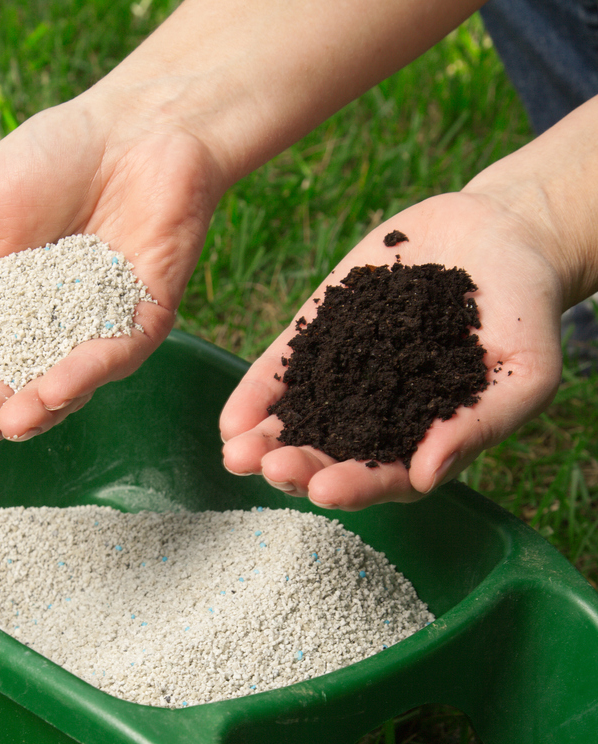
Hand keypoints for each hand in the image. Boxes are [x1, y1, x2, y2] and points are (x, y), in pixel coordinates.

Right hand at [0, 87, 222, 446]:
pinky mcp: (140, 326)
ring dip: (36, 411)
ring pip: (64, 390)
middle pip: (14, 389)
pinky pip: (111, 361)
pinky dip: (83, 377)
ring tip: (9, 423)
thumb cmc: (46, 160)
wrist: (131, 129)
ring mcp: (94, 335)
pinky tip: (54, 389)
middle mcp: (46, 333)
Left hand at [220, 190, 563, 508]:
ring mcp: (344, 380)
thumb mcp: (525, 373)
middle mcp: (377, 421)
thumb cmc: (526, 315)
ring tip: (237, 452)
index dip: (355, 488)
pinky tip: (232, 419)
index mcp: (425, 443)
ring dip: (265, 443)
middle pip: (331, 457)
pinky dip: (257, 397)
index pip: (384, 478)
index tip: (327, 491)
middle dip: (298, 467)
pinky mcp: (320, 338)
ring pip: (299, 423)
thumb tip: (426, 477)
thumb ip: (479, 425)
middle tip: (272, 467)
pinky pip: (282, 374)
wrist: (504, 236)